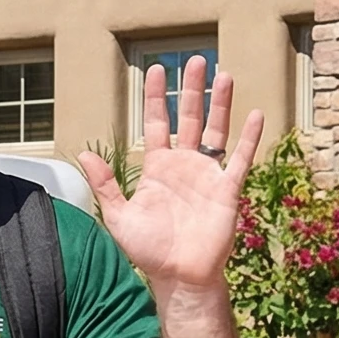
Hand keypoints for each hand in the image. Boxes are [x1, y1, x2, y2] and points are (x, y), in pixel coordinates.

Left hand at [78, 55, 263, 293]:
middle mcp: (184, 165)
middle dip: (192, 89)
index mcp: (158, 167)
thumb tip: (82, 154)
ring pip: (217, 131)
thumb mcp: (118, 217)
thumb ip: (104, 185)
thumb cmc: (149, 251)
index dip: (156, 97)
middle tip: (195, 60)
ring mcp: (208, 175)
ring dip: (221, 104)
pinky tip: (256, 114)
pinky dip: (249, 138)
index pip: (157, 123)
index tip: (155, 70)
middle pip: (189, 118)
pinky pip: (241, 159)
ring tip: (224, 75)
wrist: (180, 277)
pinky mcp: (228, 190)